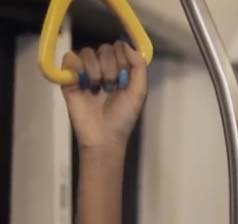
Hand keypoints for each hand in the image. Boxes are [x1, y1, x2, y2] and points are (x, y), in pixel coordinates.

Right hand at [61, 41, 147, 156]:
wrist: (103, 135)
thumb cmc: (123, 117)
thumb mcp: (139, 92)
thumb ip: (139, 66)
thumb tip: (125, 44)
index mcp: (120, 70)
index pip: (120, 47)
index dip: (122, 59)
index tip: (124, 78)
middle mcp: (103, 68)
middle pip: (105, 48)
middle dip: (110, 68)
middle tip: (110, 88)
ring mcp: (85, 72)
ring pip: (88, 52)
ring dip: (95, 71)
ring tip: (97, 90)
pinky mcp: (69, 77)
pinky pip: (69, 57)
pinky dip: (77, 68)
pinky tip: (82, 85)